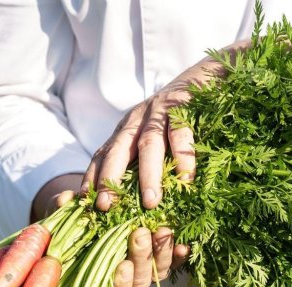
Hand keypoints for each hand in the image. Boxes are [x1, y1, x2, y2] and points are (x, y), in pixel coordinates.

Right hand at [32, 174, 188, 286]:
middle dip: (141, 257)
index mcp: (101, 280)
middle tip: (139, 233)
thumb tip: (66, 199)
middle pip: (140, 281)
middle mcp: (126, 280)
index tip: (122, 266)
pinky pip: (174, 261)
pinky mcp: (163, 256)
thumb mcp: (67, 212)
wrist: (101, 211)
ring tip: (161, 229)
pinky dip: (178, 254)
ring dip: (161, 252)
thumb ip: (64, 208)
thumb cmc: (77, 220)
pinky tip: (182, 244)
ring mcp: (146, 268)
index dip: (120, 286)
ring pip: (158, 271)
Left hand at [81, 38, 248, 212]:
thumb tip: (137, 200)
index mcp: (128, 128)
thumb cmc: (182, 114)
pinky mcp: (184, 105)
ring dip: (148, 175)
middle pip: (118, 150)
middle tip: (105, 205)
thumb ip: (144, 158)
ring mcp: (160, 110)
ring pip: (149, 144)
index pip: (103, 153)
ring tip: (150, 203)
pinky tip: (186, 180)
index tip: (84, 201)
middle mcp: (138, 118)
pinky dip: (184, 157)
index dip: (92, 177)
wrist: (207, 74)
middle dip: (109, 178)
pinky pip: (181, 134)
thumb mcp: (156, 134)